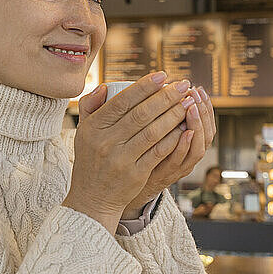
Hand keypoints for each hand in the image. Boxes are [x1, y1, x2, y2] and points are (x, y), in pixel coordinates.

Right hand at [62, 72, 192, 232]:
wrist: (91, 198)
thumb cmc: (91, 160)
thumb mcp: (83, 132)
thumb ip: (90, 107)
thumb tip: (104, 86)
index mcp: (93, 127)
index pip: (122, 101)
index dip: (144, 87)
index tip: (162, 75)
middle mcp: (105, 142)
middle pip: (141, 114)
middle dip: (165, 97)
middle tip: (183, 85)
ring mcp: (121, 159)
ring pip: (153, 131)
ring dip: (174, 115)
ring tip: (189, 103)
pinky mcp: (135, 174)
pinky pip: (159, 152)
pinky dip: (174, 138)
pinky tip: (186, 128)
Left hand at [122, 86, 216, 217]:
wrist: (123, 183)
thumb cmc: (137, 151)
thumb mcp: (151, 131)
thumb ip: (157, 113)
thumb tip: (161, 83)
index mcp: (186, 142)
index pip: (206, 122)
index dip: (205, 106)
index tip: (198, 88)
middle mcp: (187, 155)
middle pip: (207, 133)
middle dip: (203, 111)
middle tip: (195, 93)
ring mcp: (179, 166)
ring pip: (199, 148)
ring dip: (197, 125)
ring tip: (191, 106)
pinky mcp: (167, 174)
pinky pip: (181, 161)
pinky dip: (184, 146)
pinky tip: (186, 132)